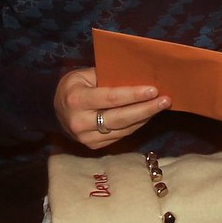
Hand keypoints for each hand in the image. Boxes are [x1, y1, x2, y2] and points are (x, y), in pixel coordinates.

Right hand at [54, 67, 171, 149]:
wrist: (55, 111)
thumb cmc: (74, 87)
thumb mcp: (84, 75)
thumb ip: (107, 77)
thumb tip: (138, 76)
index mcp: (76, 100)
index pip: (109, 98)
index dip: (133, 95)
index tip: (153, 90)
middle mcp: (80, 122)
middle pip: (120, 118)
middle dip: (146, 109)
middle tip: (166, 100)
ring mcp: (87, 138)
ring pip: (123, 129)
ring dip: (145, 117)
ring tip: (162, 106)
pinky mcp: (94, 147)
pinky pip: (121, 136)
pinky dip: (136, 125)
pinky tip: (148, 115)